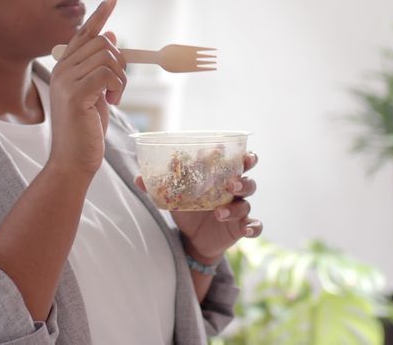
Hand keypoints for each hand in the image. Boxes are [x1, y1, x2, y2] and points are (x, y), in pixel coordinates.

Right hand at [48, 0, 126, 177]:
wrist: (72, 161)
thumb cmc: (85, 130)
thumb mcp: (96, 93)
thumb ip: (100, 66)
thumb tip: (110, 35)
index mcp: (65, 67)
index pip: (84, 32)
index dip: (100, 14)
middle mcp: (62, 69)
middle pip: (102, 42)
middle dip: (119, 64)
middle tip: (115, 90)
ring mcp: (66, 80)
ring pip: (107, 56)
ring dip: (120, 79)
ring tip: (111, 99)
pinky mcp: (75, 93)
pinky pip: (107, 74)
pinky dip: (117, 88)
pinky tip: (109, 103)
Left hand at [137, 152, 262, 263]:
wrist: (194, 238)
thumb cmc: (189, 209)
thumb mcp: (174, 197)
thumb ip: (158, 187)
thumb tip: (137, 178)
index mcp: (221, 178)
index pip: (238, 162)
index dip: (244, 156)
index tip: (242, 154)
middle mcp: (234, 192)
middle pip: (248, 181)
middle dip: (243, 180)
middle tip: (230, 184)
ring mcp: (239, 210)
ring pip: (246, 204)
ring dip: (235, 207)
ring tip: (218, 212)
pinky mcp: (241, 227)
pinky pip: (255, 226)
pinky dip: (253, 227)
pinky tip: (246, 229)